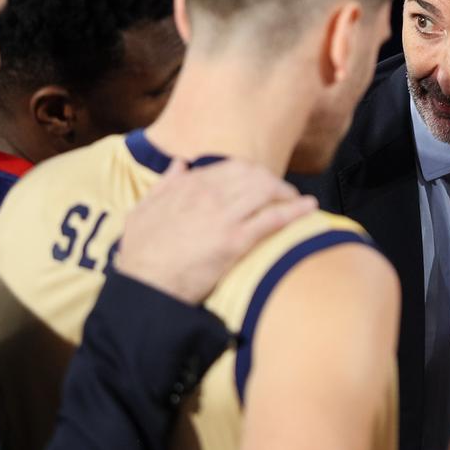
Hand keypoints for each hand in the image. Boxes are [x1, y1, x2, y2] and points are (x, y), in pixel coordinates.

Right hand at [114, 159, 316, 303]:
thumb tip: (180, 164)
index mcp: (188, 186)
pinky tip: (309, 208)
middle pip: (254, 176)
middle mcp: (209, 195)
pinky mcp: (235, 241)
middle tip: (283, 192)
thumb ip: (164, 184)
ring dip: (287, 193)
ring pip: (267, 191)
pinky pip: (273, 218)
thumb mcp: (143, 210)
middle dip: (273, 182)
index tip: (260, 182)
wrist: (143, 285)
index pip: (231, 167)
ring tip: (298, 200)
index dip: (252, 173)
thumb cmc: (139, 254)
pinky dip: (295, 211)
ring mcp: (223, 216)